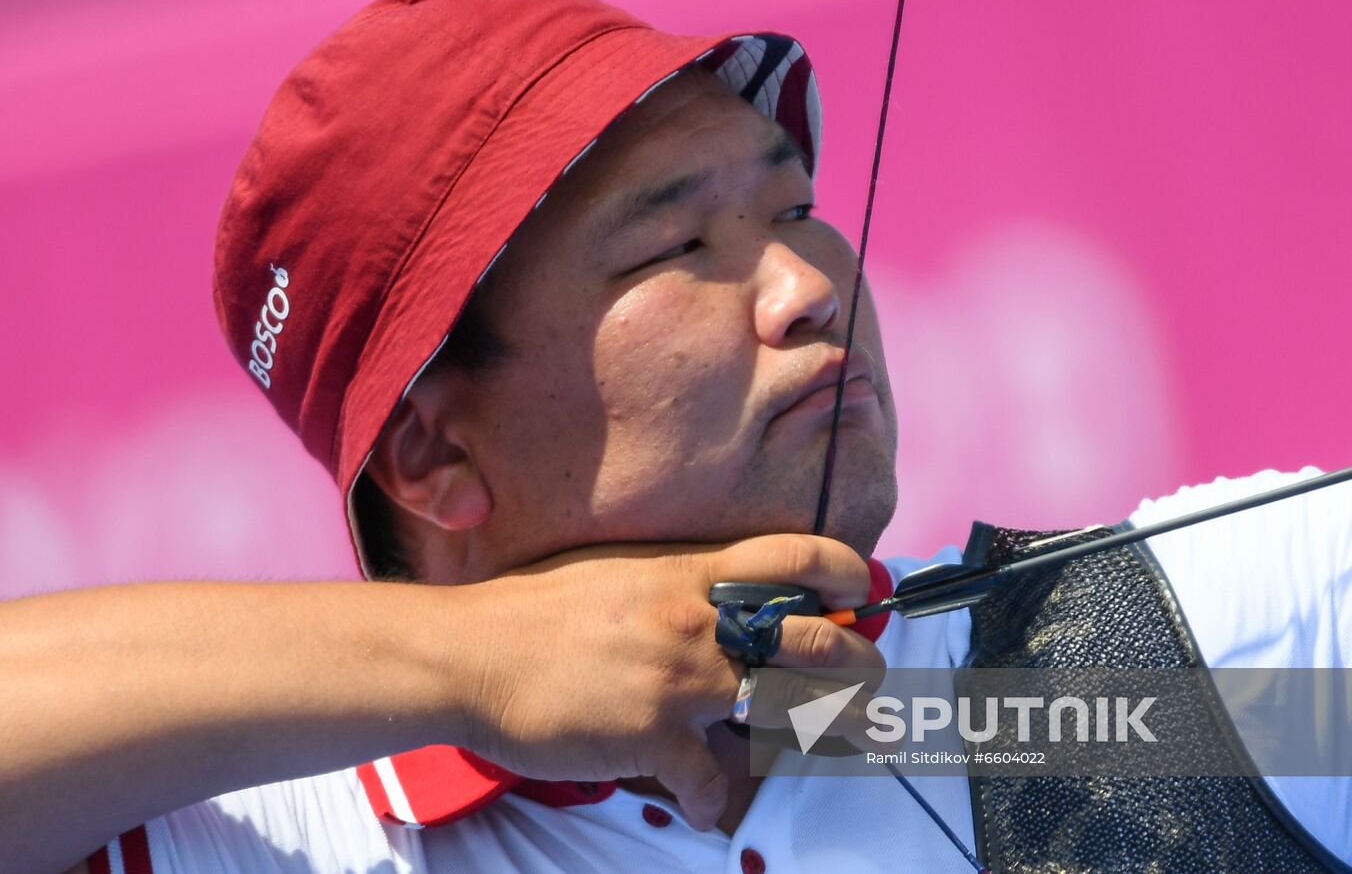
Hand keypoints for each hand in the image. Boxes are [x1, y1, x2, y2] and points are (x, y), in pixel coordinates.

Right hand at [449, 533, 886, 828]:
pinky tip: (698, 805)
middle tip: (871, 676)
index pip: (790, 554)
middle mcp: (697, 621)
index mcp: (687, 572)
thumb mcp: (617, 572)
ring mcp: (681, 681)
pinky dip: (705, 798)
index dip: (841, 567)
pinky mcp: (655, 737)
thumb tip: (713, 600)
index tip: (860, 586)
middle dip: (858, 661)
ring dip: (824, 727)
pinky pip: (707, 779)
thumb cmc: (533, 610)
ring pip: (786, 707)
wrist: (469, 653)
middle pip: (810, 636)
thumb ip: (675, 583)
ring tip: (842, 735)